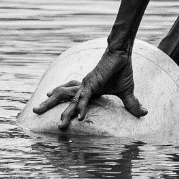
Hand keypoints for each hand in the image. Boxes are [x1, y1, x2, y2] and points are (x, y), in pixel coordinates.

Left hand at [32, 49, 147, 129]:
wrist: (123, 53)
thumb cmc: (122, 69)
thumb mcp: (126, 93)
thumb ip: (131, 105)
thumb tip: (144, 114)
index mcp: (88, 90)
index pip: (73, 100)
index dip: (63, 105)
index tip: (52, 110)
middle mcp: (83, 87)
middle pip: (63, 98)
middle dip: (49, 105)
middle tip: (34, 112)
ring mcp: (87, 85)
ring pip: (71, 101)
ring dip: (64, 113)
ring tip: (59, 125)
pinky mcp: (93, 83)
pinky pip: (85, 98)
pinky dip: (82, 108)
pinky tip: (80, 118)